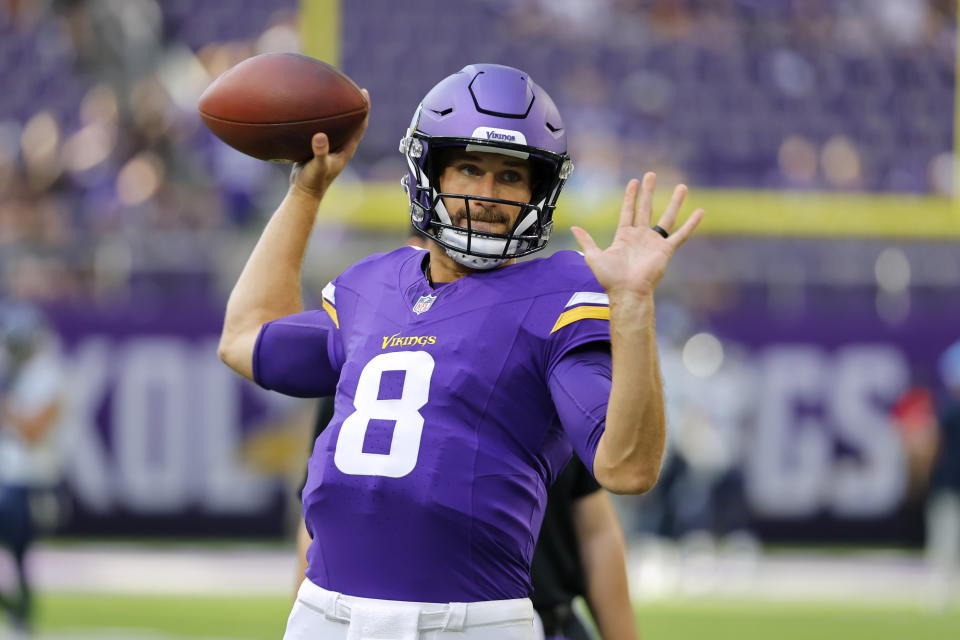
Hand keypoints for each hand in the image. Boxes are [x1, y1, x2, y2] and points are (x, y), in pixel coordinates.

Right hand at [289, 89, 369, 200]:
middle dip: (352, 105)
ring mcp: (330, 147)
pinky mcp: (317, 148)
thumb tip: (320, 135)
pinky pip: (322, 130)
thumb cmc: (313, 182)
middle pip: (351, 122)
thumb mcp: (318, 166)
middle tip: (349, 86)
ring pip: (337, 125)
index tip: (363, 92)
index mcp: (346, 149)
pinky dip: (319, 119)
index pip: (360, 125)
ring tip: (330, 93)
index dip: (364, 109)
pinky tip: (309, 109)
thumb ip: (320, 151)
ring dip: (336, 111)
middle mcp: (341, 147)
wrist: (303, 193)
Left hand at [571, 172, 702, 298]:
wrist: (627, 292)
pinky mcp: (665, 250)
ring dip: (674, 202)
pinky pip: (681, 234)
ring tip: (682, 186)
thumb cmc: (611, 279)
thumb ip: (586, 240)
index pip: (628, 210)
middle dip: (648, 191)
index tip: (634, 181)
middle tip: (651, 174)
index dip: (631, 196)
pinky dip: (691, 224)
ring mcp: (654, 242)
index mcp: (624, 236)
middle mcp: (640, 237)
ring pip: (667, 217)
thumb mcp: (594, 257)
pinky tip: (700, 212)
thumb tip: (573, 227)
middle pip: (646, 208)